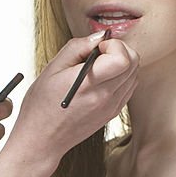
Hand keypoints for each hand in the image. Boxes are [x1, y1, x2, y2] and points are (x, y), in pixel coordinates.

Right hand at [5, 33, 138, 163]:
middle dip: (119, 50)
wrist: (42, 140)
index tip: (98, 47)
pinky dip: (121, 76)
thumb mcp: (52, 68)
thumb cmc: (41, 106)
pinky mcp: (113, 112)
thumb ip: (77, 47)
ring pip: (134, 74)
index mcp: (89, 85)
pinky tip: (102, 78)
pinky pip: (129, 87)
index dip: (113, 45)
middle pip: (134, 63)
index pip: (123, 58)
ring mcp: (112, 107)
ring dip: (122, 63)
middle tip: (99, 53)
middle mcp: (105, 97)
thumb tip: (99, 36)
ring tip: (99, 66)